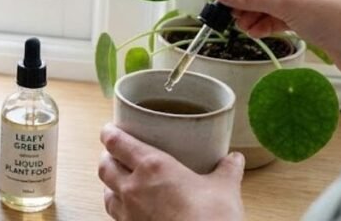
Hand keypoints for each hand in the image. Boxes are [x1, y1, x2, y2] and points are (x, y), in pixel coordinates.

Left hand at [98, 124, 244, 220]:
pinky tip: (131, 208)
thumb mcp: (225, 189)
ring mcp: (128, 212)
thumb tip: (235, 158)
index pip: (116, 142)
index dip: (109, 133)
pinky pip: (116, 215)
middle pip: (104, 166)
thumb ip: (227, 170)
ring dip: (110, 183)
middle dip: (107, 157)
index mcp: (152, 167)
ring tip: (121, 181)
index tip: (110, 129)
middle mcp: (133, 187)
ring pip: (106, 191)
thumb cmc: (212, 218)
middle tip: (116, 154)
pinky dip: (119, 207)